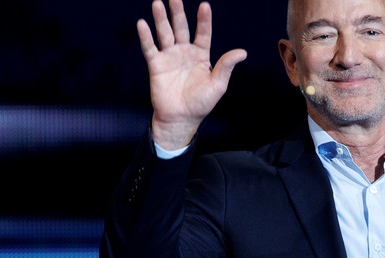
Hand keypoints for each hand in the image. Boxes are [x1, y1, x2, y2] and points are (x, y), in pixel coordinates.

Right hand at [137, 0, 246, 149]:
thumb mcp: (218, 85)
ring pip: (165, 33)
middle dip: (178, 12)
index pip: (203, 33)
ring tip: (157, 3)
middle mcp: (184, 52)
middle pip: (181, 28)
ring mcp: (169, 57)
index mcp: (201, 55)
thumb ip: (226, 67)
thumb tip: (242, 52)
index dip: (204, 20)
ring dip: (161, 19)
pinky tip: (142, 24)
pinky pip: (150, 48)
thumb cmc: (201, 103)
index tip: (204, 5)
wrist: (181, 119)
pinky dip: (146, 37)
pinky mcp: (156, 65)